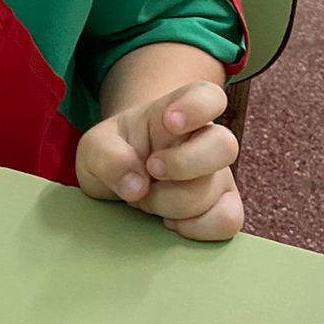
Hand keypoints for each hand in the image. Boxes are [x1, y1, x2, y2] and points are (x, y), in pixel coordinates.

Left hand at [77, 80, 242, 240]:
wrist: (126, 176)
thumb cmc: (116, 153)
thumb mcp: (95, 147)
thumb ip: (108, 156)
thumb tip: (136, 186)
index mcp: (177, 111)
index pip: (208, 96)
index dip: (196, 107)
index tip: (169, 121)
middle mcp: (206, 140)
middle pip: (224, 146)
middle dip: (182, 164)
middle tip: (151, 168)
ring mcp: (218, 175)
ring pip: (214, 190)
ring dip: (171, 203)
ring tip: (146, 199)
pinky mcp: (223, 207)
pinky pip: (227, 221)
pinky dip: (195, 228)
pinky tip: (168, 222)